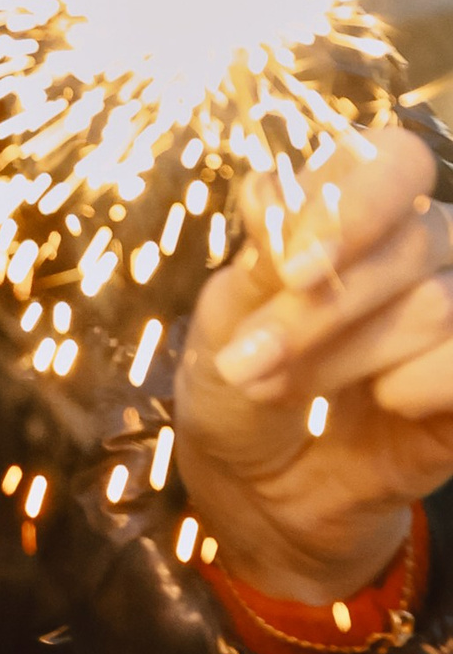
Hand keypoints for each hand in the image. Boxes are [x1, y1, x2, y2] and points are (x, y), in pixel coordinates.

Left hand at [174, 123, 452, 603]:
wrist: (261, 493)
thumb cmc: (237, 388)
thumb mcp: (222, 325)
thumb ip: (257, 267)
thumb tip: (278, 199)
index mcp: (354, 209)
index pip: (395, 160)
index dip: (353, 206)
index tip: (293, 269)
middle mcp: (420, 247)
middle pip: (410, 241)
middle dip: (317, 311)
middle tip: (250, 362)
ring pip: (437, 303)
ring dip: (346, 356)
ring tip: (285, 389)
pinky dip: (415, 386)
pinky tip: (384, 404)